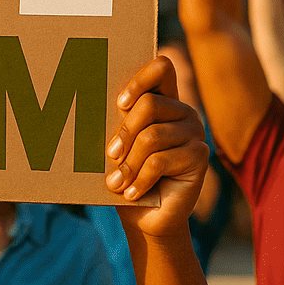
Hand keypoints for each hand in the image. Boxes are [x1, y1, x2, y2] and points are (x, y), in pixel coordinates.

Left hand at [104, 56, 208, 237]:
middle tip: (110, 156)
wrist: (146, 215)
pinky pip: (160, 161)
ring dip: (128, 164)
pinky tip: (131, 193)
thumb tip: (83, 106)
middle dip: (123, 133)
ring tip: (116, 183)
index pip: (161, 68)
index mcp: (162, 100)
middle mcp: (182, 112)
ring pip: (152, 137)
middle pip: (149, 105)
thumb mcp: (117, 147)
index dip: (140, 79)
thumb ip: (114, 125)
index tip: (119, 103)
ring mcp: (195, 132)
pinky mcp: (200, 156)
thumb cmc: (126, 176)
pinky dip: (140, 179)